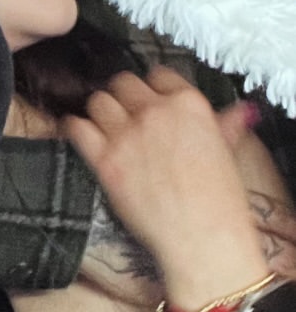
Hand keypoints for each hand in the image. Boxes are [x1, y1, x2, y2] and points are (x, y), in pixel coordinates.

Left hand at [65, 68, 266, 307]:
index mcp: (189, 104)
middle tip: (122, 116)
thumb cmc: (218, 201)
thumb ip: (222, 126)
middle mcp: (156, 111)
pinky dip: (74, 129)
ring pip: (98, 101)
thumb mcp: (226, 152)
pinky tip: (79, 135)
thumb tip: (237, 112)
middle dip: (122, 98)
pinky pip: (77, 128)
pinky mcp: (105, 159)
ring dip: (99, 112)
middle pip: (123, 84)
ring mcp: (128, 134)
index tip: (147, 101)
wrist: (201, 236)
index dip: (150, 89)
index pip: (157, 75)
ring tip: (102, 127)